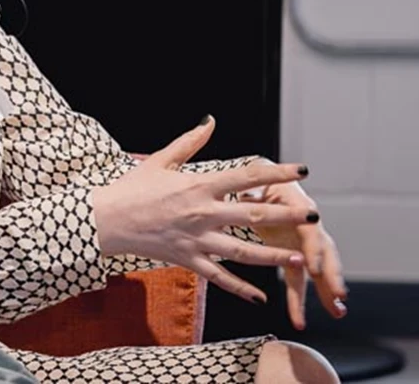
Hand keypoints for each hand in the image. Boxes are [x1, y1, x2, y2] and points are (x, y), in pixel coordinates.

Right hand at [93, 116, 315, 303]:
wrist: (105, 219)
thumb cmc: (131, 188)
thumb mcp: (160, 160)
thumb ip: (189, 142)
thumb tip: (210, 121)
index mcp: (198, 185)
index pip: (245, 178)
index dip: (275, 173)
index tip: (301, 169)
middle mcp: (202, 213)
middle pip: (253, 216)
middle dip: (286, 215)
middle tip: (313, 215)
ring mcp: (197, 240)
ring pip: (243, 252)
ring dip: (274, 256)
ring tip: (300, 258)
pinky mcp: (188, 259)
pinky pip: (219, 277)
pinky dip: (241, 288)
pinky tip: (262, 297)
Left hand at [245, 175, 347, 329]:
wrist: (260, 180)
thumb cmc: (256, 178)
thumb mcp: (254, 178)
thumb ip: (253, 189)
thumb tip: (250, 193)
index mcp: (299, 206)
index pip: (310, 230)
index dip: (313, 249)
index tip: (313, 267)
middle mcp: (307, 225)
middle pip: (324, 252)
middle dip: (332, 274)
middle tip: (339, 295)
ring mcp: (302, 242)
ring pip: (319, 269)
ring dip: (328, 290)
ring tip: (337, 312)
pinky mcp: (292, 254)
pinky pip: (299, 278)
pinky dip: (300, 298)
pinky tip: (299, 318)